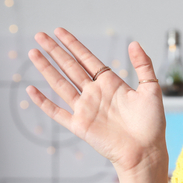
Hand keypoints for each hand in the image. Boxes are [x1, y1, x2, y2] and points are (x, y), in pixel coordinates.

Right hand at [27, 28, 167, 175]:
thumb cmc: (151, 123)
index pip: (87, 59)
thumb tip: (134, 43)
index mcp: (110, 83)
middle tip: (39, 35)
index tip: (59, 31)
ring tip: (33, 53)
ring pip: (60, 84)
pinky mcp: (79, 125)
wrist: (146, 151)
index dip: (73, 45)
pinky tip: (30, 90)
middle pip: (70, 67)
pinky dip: (43, 102)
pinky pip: (56, 112)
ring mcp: (85, 109)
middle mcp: (95, 93)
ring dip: (46, 69)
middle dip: (54, 51)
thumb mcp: (151, 88)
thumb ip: (143, 65)